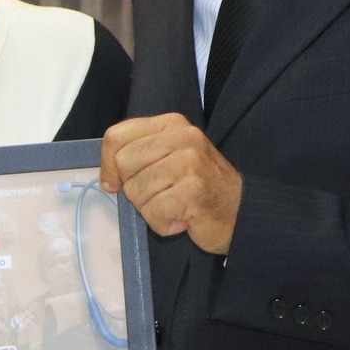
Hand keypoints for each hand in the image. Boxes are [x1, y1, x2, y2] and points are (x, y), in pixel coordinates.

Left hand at [100, 113, 243, 253]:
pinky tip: (182, 219)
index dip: (107, 164)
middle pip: (123, 164)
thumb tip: (107, 174)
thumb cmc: (198, 187)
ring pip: (136, 191)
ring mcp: (190, 163)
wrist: (241, 212)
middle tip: (159, 195)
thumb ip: (140, 154)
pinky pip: (153, 213)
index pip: (117, 136)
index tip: (113, 182)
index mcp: (172, 124)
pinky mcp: (193, 191)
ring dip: (150, 209)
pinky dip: (163, 224)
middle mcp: (182, 137)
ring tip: (175, 205)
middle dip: (133, 189)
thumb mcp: (170, 156)